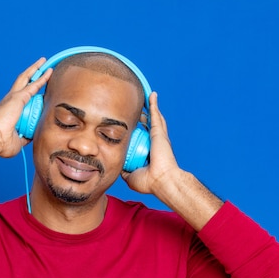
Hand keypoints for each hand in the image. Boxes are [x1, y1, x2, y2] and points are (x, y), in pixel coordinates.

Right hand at [0, 58, 51, 178]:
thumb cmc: (0, 143)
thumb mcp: (17, 141)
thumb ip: (25, 137)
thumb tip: (31, 136)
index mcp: (8, 110)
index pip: (21, 97)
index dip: (28, 91)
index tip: (36, 88)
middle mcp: (9, 100)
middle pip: (22, 82)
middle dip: (31, 73)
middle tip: (40, 66)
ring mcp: (13, 97)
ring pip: (26, 78)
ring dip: (35, 70)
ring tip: (44, 62)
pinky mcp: (18, 98)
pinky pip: (34, 86)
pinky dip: (42, 78)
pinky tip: (49, 73)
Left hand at [121, 92, 222, 229]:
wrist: (160, 181)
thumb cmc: (149, 182)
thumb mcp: (131, 177)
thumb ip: (125, 170)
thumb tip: (118, 166)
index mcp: (149, 152)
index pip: (141, 139)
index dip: (136, 133)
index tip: (128, 129)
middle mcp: (155, 143)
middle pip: (147, 127)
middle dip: (141, 119)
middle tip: (134, 112)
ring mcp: (159, 137)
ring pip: (152, 119)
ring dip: (148, 109)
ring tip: (145, 98)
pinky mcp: (159, 132)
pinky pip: (155, 115)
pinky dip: (154, 104)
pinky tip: (152, 95)